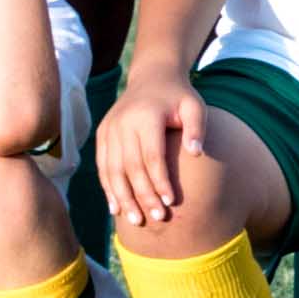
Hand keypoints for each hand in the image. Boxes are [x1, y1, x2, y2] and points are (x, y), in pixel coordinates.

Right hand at [97, 69, 211, 236]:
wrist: (152, 77)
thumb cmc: (179, 97)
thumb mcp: (195, 106)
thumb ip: (196, 128)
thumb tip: (196, 153)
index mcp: (146, 116)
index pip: (152, 156)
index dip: (160, 181)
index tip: (171, 202)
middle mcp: (123, 123)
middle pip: (131, 167)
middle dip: (143, 195)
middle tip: (156, 218)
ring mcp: (109, 129)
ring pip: (112, 170)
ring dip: (123, 198)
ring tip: (135, 220)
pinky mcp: (102, 135)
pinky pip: (103, 166)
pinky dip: (108, 188)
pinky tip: (116, 208)